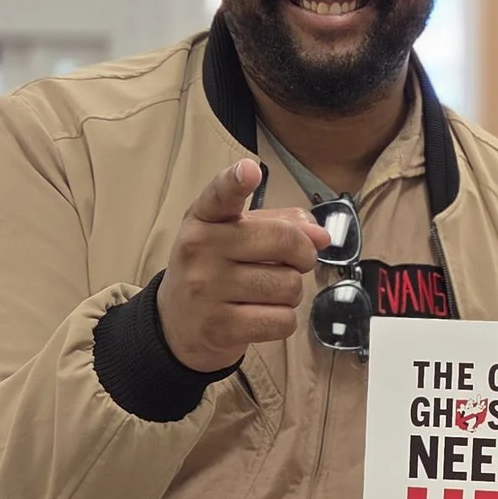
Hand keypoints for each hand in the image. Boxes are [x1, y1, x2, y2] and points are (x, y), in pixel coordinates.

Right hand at [158, 159, 327, 371]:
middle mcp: (199, 249)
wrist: (176, 325)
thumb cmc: (216, 271)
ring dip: (291, 292)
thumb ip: (280, 225)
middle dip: (303, 254)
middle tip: (294, 263)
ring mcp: (206, 289)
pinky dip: (283, 321)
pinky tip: (260, 317)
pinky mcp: (219, 327)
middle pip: (285, 241)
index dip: (236, 181)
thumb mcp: (237, 237)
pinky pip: (283, 320)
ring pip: (289, 285)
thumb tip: (320, 236)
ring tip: (266, 294)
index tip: (249, 171)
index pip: (219, 195)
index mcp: (204, 219)